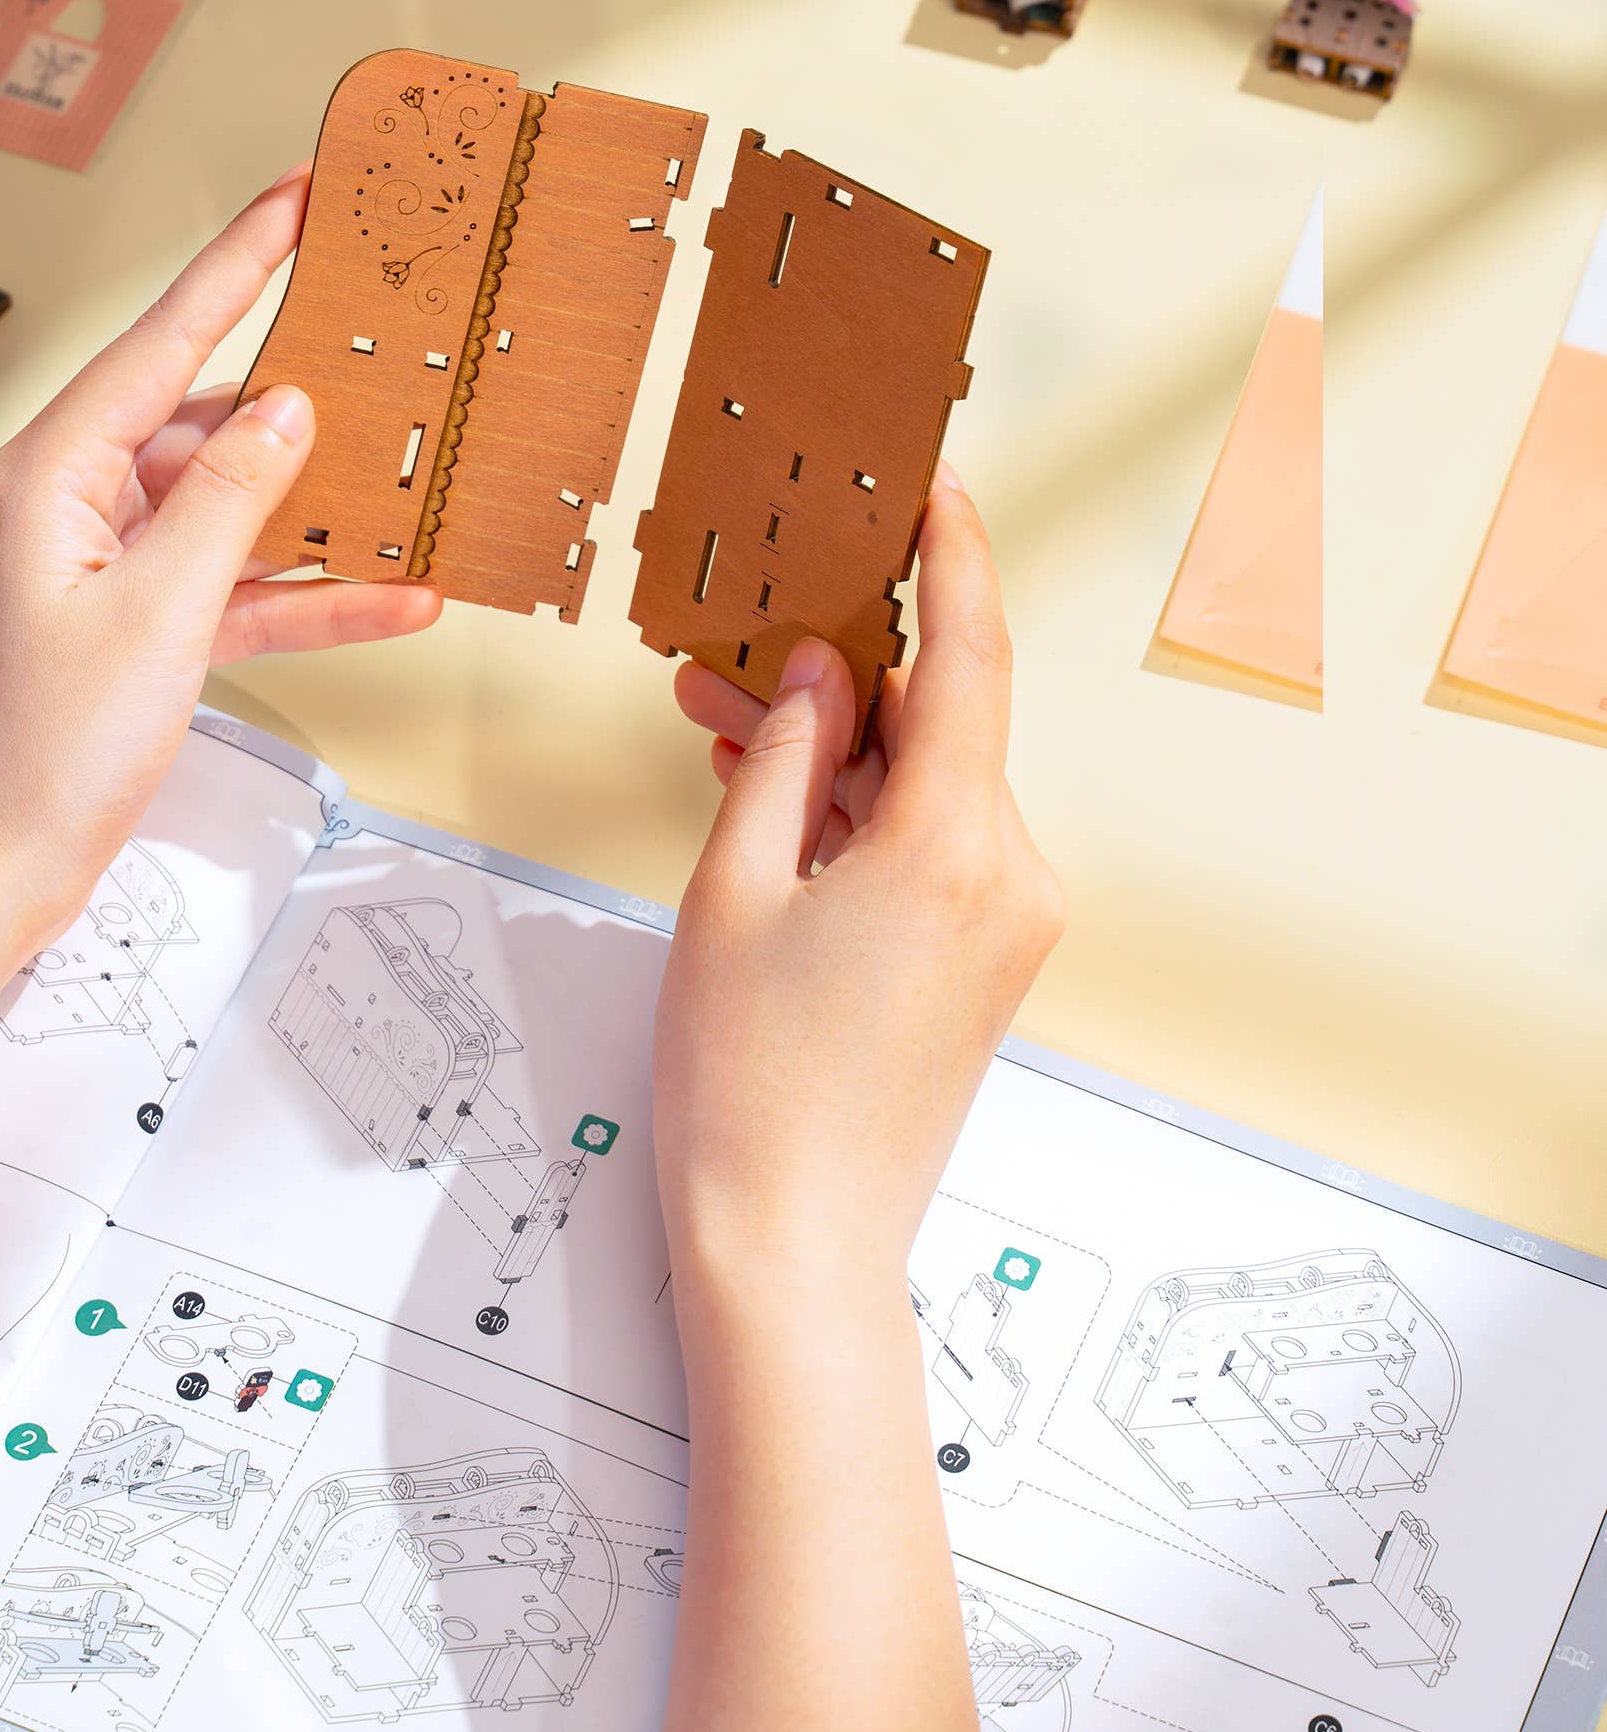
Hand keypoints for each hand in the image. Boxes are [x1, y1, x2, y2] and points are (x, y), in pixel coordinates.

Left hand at [0, 172, 439, 939]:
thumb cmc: (40, 749)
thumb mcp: (160, 611)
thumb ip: (231, 497)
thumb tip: (288, 407)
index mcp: (50, 474)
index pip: (162, 342)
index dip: (238, 265)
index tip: (296, 198)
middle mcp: (72, 504)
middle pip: (205, 421)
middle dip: (303, 400)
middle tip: (388, 342)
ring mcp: (104, 568)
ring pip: (231, 507)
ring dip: (320, 509)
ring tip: (416, 476)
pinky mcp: (135, 629)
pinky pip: (234, 586)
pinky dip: (305, 591)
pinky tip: (396, 595)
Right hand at [653, 469, 1062, 1306]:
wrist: (795, 1248)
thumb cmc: (754, 1093)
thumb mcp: (734, 891)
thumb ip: (784, 758)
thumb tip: (824, 673)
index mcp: (958, 849)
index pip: (971, 658)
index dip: (954, 557)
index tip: (938, 484)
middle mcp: (1009, 878)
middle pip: (936, 721)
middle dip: (839, 672)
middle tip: (739, 635)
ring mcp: (1006, 923)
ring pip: (923, 783)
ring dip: (835, 748)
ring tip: (722, 723)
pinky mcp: (984, 959)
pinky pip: (926, 843)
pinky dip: (855, 812)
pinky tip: (772, 793)